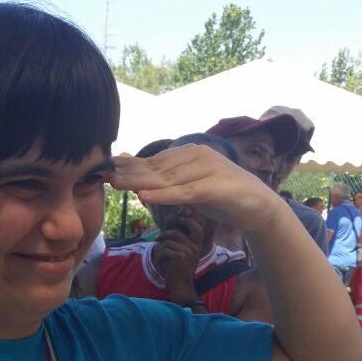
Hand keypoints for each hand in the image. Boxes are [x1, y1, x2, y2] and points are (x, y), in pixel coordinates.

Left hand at [110, 145, 285, 234]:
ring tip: (116, 183)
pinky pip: (184, 192)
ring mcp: (208, 169)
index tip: (106, 169)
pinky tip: (144, 196)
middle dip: (129, 172)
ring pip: (167, 178)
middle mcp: (198, 156)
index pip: (155, 160)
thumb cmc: (221, 197)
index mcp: (191, 153)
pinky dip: (163, 195)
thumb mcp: (191, 188)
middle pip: (157, 167)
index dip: (130, 165)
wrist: (257, 207)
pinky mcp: (215, 187)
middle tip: (104, 175)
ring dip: (140, 181)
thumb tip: (139, 182)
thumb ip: (169, 182)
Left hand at [153, 214, 205, 302]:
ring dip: (160, 251)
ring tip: (160, 259)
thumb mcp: (185, 257)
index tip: (180, 218)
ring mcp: (187, 251)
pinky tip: (160, 265)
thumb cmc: (180, 274)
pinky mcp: (178, 256)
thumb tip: (170, 232)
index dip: (189, 221)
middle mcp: (194, 247)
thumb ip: (182, 245)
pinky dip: (159, 258)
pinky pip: (163, 250)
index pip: (197, 228)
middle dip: (164, 235)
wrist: (182, 288)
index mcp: (198, 247)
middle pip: (176, 233)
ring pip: (167, 243)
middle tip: (157, 239)